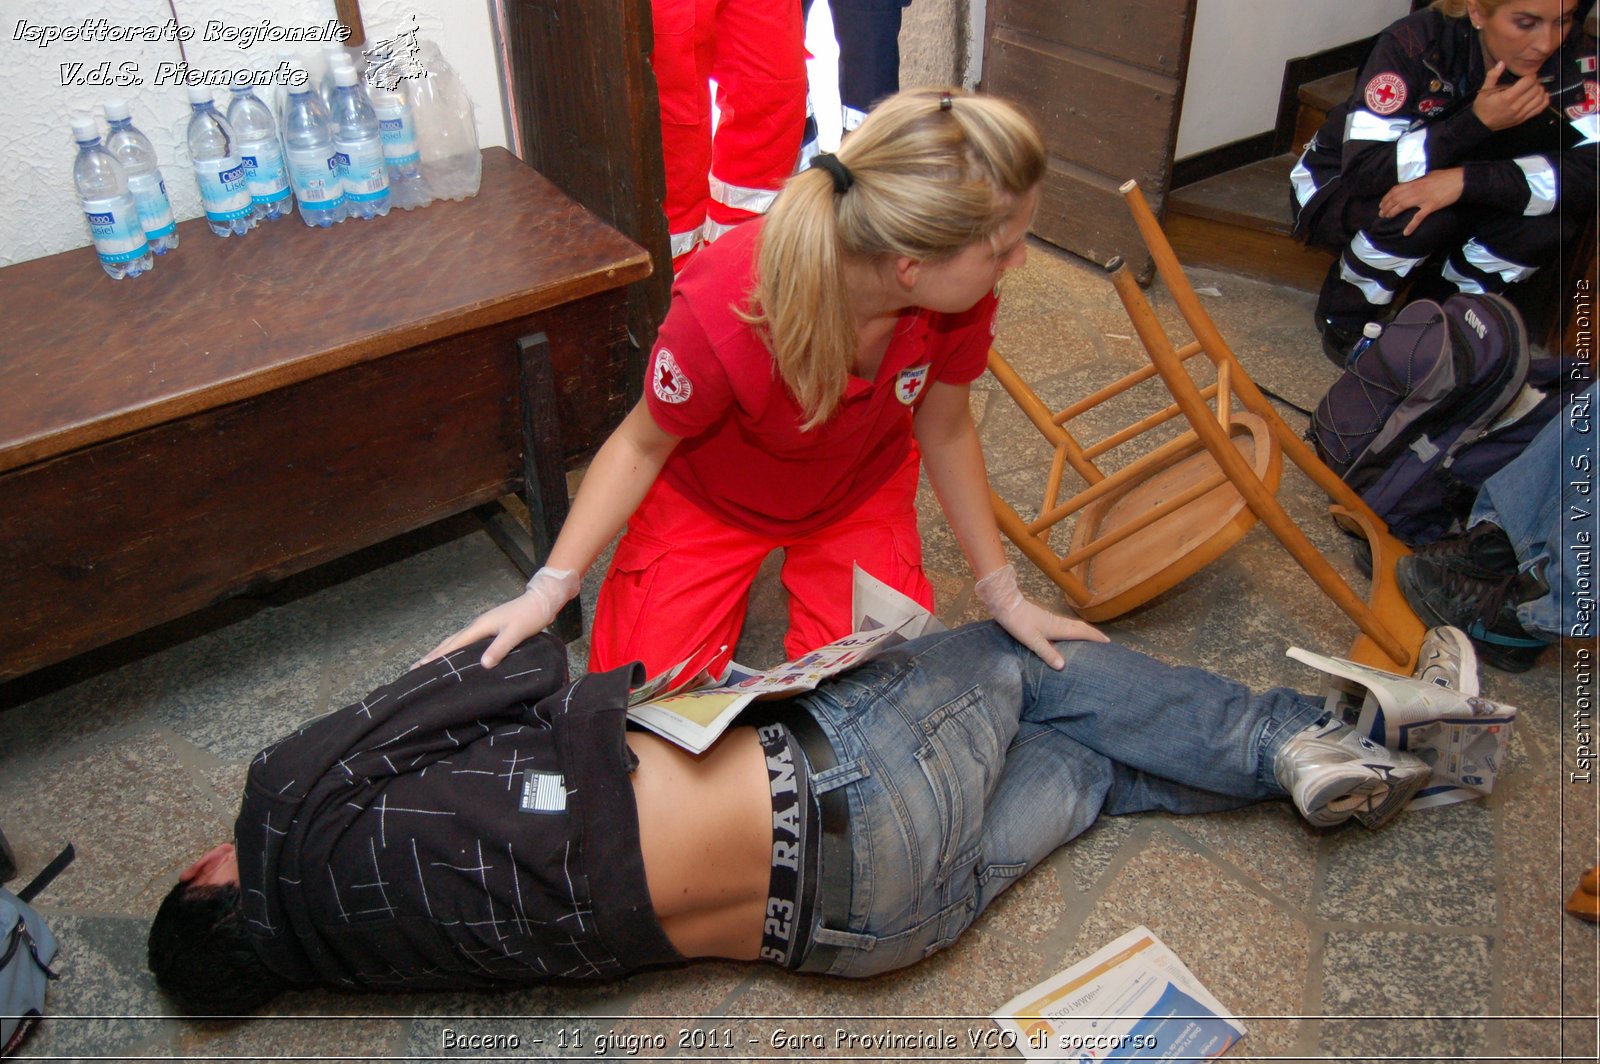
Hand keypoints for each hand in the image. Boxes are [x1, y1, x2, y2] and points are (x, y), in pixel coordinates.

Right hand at [415, 566, 579, 669]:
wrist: (540, 602)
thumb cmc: (529, 617)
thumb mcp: (516, 633)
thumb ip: (500, 648)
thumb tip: (483, 665)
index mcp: (479, 627)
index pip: (453, 645)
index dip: (437, 657)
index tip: (420, 667)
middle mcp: (476, 625)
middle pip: (449, 642)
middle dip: (432, 655)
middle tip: (415, 669)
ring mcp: (481, 626)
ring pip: (456, 641)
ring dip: (441, 653)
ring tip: (427, 664)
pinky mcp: (488, 629)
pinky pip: (465, 641)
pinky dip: (455, 649)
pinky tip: (454, 657)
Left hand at [976, 564, 1108, 668]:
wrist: (1007, 605)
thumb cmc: (1019, 623)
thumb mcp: (1032, 640)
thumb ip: (1047, 653)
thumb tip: (1063, 666)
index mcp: (1058, 628)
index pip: (1082, 632)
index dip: (1095, 637)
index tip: (1108, 642)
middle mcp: (1058, 622)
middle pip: (1080, 627)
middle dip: (1093, 633)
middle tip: (1105, 641)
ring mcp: (1052, 620)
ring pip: (1073, 625)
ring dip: (1084, 631)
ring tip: (1091, 639)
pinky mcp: (1045, 619)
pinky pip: (1066, 625)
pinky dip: (1074, 630)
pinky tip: (1068, 635)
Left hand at [1378, 169, 1464, 235]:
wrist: (1460, 180)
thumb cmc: (1446, 176)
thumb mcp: (1429, 176)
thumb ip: (1419, 182)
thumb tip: (1412, 185)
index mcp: (1415, 183)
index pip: (1396, 190)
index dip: (1387, 197)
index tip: (1382, 203)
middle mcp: (1415, 190)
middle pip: (1396, 199)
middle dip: (1386, 206)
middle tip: (1381, 213)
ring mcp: (1422, 199)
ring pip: (1402, 206)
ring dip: (1392, 213)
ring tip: (1387, 218)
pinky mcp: (1431, 207)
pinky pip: (1418, 218)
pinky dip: (1411, 226)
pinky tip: (1406, 233)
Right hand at [1472, 61, 1548, 130]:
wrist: (1480, 125)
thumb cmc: (1482, 106)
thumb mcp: (1484, 90)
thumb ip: (1492, 76)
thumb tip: (1502, 63)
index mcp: (1508, 97)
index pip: (1528, 82)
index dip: (1531, 76)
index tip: (1527, 76)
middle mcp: (1516, 105)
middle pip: (1536, 89)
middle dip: (1536, 83)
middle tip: (1531, 82)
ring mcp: (1521, 113)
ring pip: (1540, 98)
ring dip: (1540, 91)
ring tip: (1535, 88)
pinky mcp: (1523, 119)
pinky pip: (1540, 108)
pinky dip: (1544, 100)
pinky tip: (1541, 96)